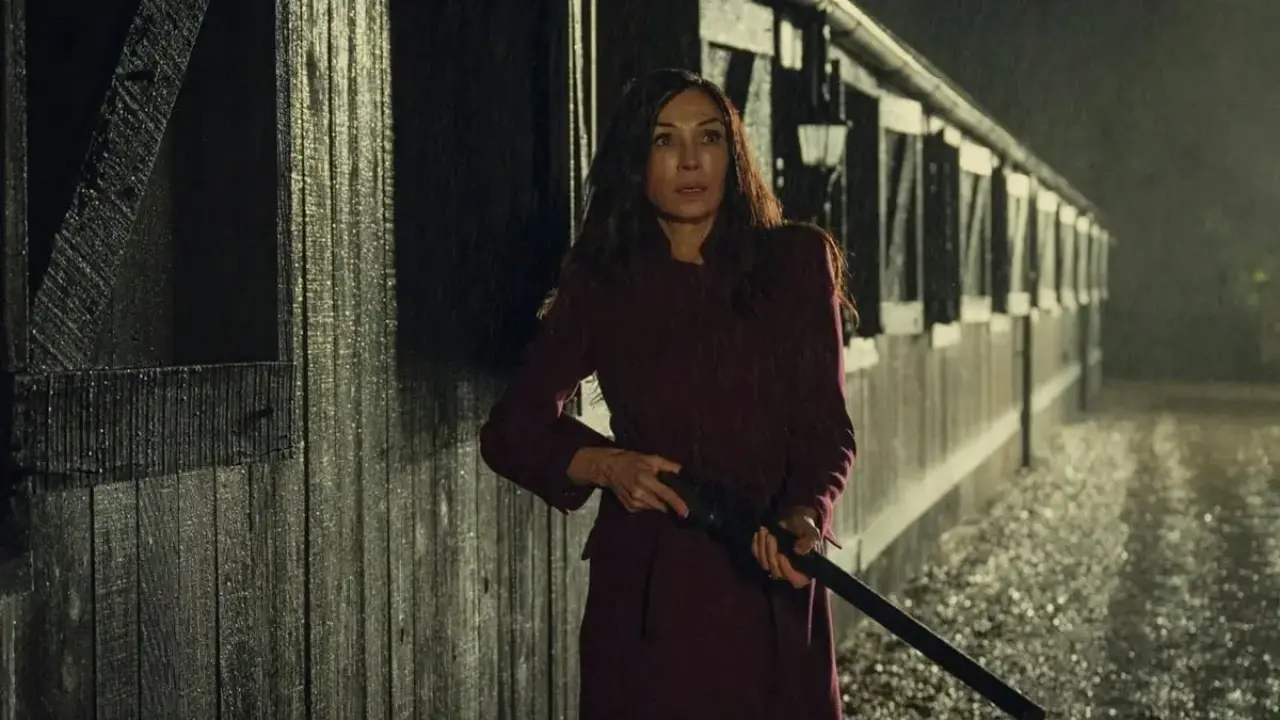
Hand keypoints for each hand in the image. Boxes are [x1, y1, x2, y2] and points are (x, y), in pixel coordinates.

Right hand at [569, 448, 688, 515]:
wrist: (608, 468)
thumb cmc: (630, 461)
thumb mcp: (651, 458)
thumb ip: (669, 465)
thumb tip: (683, 472)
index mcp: (646, 479)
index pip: (665, 494)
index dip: (677, 504)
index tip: (685, 512)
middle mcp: (639, 493)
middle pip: (661, 505)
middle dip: (668, 502)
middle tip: (668, 493)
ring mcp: (634, 502)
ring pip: (654, 508)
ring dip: (658, 501)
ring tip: (651, 489)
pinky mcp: (630, 508)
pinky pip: (646, 508)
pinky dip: (649, 502)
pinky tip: (643, 493)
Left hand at [752, 507, 821, 587]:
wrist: (795, 522)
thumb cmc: (806, 529)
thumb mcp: (812, 533)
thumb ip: (809, 541)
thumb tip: (798, 551)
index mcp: (805, 571)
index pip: (795, 580)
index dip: (786, 569)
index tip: (782, 555)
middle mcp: (789, 572)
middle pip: (776, 572)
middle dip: (771, 554)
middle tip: (771, 537)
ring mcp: (775, 566)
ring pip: (764, 564)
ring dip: (762, 547)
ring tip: (765, 532)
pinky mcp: (765, 558)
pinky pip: (756, 555)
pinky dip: (756, 544)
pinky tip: (759, 533)